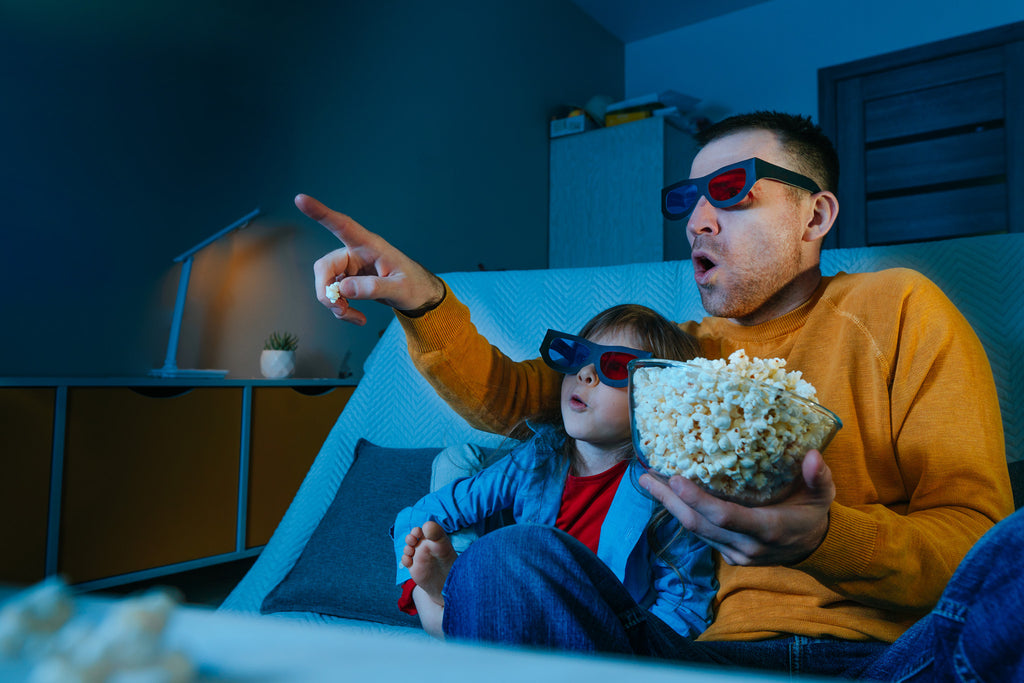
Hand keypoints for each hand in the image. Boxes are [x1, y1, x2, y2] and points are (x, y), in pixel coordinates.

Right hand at [301, 194, 445, 324]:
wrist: (420, 297)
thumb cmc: (414, 286)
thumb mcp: (400, 289)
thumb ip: (374, 288)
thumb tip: (343, 289)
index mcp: (370, 245)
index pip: (342, 225)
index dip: (320, 213)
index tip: (300, 199)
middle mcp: (356, 253)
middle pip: (325, 267)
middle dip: (326, 291)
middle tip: (338, 309)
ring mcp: (351, 268)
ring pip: (327, 284)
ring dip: (334, 304)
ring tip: (353, 316)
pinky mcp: (350, 282)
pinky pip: (335, 295)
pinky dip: (341, 309)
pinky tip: (357, 318)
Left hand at [639, 450, 834, 565]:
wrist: (814, 549)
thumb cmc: (813, 514)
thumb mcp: (823, 495)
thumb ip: (818, 476)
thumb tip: (813, 455)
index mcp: (768, 529)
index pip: (725, 517)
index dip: (698, 500)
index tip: (674, 480)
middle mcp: (747, 546)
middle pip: (699, 525)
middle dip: (670, 501)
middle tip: (647, 476)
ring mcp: (736, 553)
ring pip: (695, 531)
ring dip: (671, 506)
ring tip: (650, 481)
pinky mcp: (728, 555)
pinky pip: (701, 535)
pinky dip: (684, 514)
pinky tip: (669, 495)